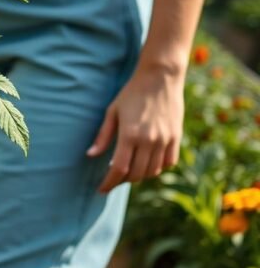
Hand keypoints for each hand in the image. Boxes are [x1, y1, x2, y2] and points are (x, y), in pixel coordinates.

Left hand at [87, 64, 184, 192]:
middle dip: (122, 181)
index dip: (110, 183)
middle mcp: (149, 141)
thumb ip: (103, 136)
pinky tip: (147, 164)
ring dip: (139, 176)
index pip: (119, 169)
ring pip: (153, 171)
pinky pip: (168, 162)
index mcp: (130, 134)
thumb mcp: (112, 112)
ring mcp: (165, 140)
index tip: (102, 189)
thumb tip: (91, 155)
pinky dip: (157, 168)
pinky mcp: (176, 137)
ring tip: (129, 172)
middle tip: (113, 179)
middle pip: (136, 174)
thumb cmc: (131, 93)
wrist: (160, 78)